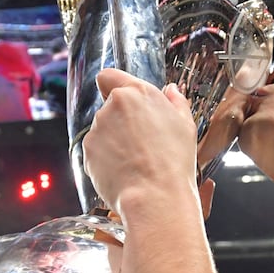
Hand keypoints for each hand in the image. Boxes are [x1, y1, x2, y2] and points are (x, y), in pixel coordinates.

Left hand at [82, 69, 198, 217]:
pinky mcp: (87, 150)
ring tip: (134, 160)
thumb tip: (171, 91)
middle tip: (141, 141)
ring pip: (102, 129)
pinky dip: (105, 158)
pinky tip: (123, 170)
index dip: (113, 86)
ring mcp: (98, 128)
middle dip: (121, 119)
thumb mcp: (186, 126)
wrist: (154, 196)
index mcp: (137, 93)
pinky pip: (96, 150)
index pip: (109, 76)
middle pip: (110, 106)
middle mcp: (113, 105)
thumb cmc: (173, 163)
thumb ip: (176, 102)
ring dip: (113, 139)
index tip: (122, 99)